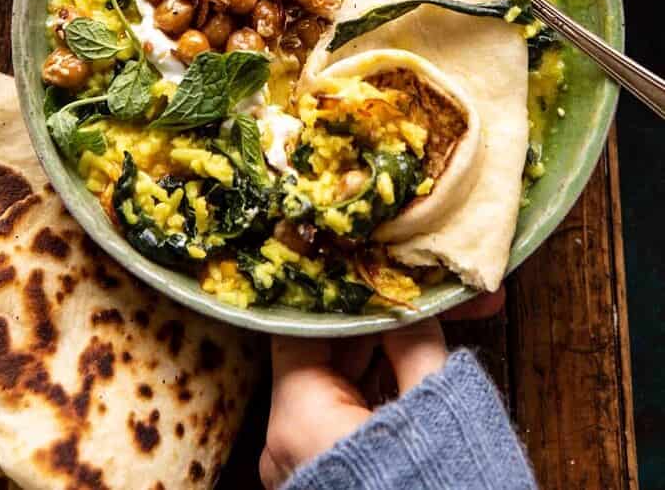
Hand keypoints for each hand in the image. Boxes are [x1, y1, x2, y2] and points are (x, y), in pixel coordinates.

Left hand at [260, 289, 503, 489]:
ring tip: (440, 317)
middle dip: (380, 318)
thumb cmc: (435, 488)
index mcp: (297, 417)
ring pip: (340, 380)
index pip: (302, 324)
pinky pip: (348, 413)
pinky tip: (424, 357)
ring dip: (387, 348)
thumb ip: (417, 343)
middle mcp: (286, 440)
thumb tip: (413, 297)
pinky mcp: (328, 476)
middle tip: (429, 288)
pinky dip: (383, 385)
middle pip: (324, 351)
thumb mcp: (431, 408)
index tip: (373, 259)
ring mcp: (306, 462)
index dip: (340, 288)